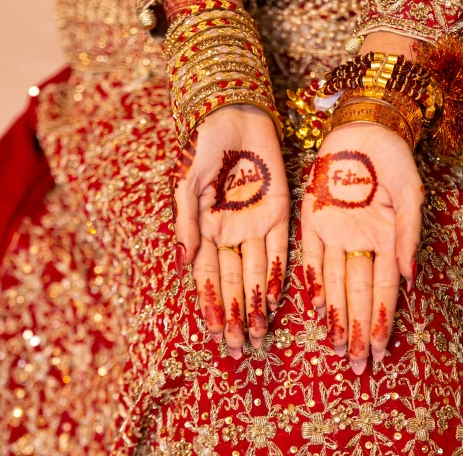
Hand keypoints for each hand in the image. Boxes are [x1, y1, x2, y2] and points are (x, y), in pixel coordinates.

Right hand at [173, 105, 289, 357]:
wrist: (235, 114)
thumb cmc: (204, 144)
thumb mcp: (188, 180)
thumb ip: (187, 220)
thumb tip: (184, 261)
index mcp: (205, 228)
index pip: (206, 276)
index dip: (211, 305)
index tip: (215, 334)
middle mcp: (230, 233)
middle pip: (232, 282)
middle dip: (236, 316)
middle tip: (241, 349)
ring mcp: (254, 224)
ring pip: (255, 273)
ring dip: (255, 305)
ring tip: (259, 335)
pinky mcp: (279, 212)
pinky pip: (279, 249)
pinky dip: (277, 275)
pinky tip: (275, 300)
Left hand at [301, 123, 423, 373]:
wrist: (364, 127)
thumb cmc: (394, 158)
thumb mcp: (411, 193)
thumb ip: (409, 235)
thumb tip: (411, 278)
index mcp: (386, 239)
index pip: (384, 290)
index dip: (381, 320)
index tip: (380, 350)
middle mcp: (360, 243)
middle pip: (358, 295)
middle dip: (358, 330)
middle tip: (357, 366)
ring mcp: (335, 234)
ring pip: (334, 283)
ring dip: (336, 316)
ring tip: (337, 348)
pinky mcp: (311, 220)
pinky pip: (310, 257)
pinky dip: (312, 283)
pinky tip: (316, 310)